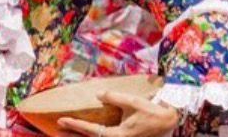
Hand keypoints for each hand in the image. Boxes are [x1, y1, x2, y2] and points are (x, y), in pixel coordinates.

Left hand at [57, 92, 179, 136]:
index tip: (62, 120)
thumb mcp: (132, 102)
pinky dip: (94, 134)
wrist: (169, 122)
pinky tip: (88, 130)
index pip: (91, 130)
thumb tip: (98, 95)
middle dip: (74, 133)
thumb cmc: (151, 112)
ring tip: (68, 129)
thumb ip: (114, 97)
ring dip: (83, 135)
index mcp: (118, 135)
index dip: (76, 125)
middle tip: (58, 127)